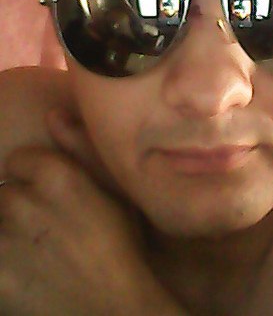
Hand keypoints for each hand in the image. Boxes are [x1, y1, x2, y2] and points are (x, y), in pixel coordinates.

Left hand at [0, 121, 186, 314]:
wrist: (115, 308)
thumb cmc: (122, 245)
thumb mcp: (114, 190)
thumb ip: (81, 148)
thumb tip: (51, 114)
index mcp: (55, 176)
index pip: (18, 160)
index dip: (35, 177)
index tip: (53, 197)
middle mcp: (21, 203)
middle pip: (4, 195)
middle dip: (20, 208)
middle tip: (48, 231)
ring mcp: (2, 244)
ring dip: (10, 236)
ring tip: (38, 253)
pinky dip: (6, 262)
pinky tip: (28, 270)